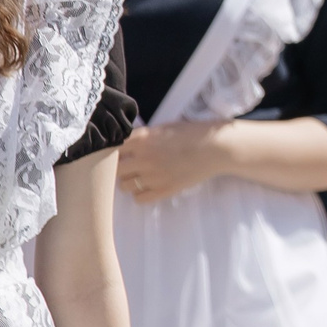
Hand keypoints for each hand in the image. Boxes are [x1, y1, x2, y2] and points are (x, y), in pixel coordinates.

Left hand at [114, 121, 231, 201]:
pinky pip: (139, 198)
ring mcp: (153, 176)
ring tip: (139, 176)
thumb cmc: (192, 133)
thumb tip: (125, 143)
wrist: (215, 148)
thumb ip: (143, 135)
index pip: (111, 148)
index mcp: (143, 138)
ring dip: (128, 181)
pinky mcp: (164, 190)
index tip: (118, 152)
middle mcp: (144, 157)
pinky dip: (140, 194)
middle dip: (119, 167)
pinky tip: (148, 186)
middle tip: (128, 165)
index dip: (112, 151)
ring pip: (124, 186)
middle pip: (114, 169)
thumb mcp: (164, 127)